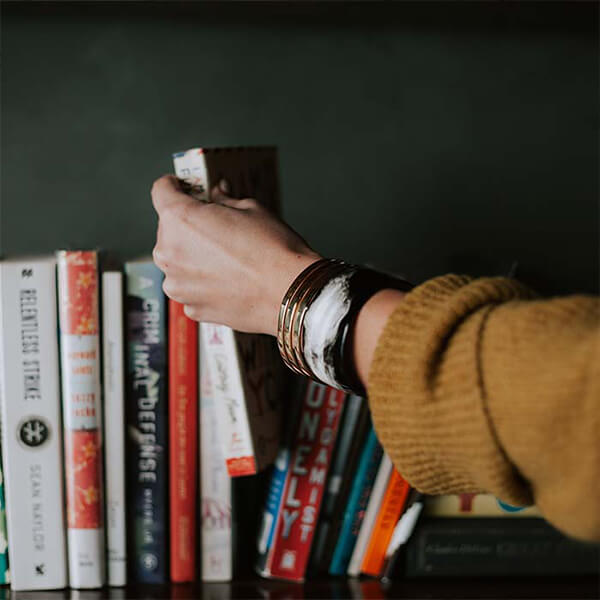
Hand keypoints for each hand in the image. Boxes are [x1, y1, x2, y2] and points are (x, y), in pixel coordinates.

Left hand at [151, 175, 320, 334]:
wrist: (290, 293)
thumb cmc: (273, 250)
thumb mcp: (251, 209)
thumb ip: (225, 201)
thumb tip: (218, 195)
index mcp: (180, 219)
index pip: (161, 191)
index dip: (173, 185)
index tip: (183, 188)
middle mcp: (170, 253)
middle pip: (169, 229)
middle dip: (188, 225)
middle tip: (217, 227)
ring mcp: (178, 285)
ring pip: (178, 262)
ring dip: (194, 256)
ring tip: (227, 259)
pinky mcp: (192, 307)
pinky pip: (190, 287)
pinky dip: (203, 282)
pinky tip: (229, 281)